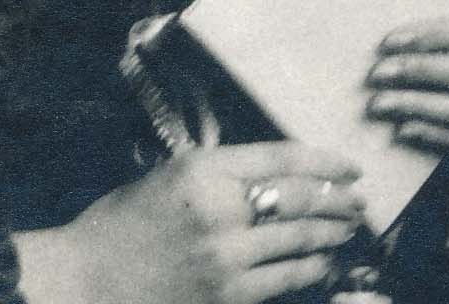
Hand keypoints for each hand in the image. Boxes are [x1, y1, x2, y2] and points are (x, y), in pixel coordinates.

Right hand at [15, 141, 362, 303]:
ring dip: (332, 233)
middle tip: (358, 200)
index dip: (326, 162)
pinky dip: (313, 268)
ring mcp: (226, 256)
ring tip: (348, 228)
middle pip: (300, 199)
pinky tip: (325, 262)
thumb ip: (220, 173)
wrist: (90, 277)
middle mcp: (220, 209)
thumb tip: (276, 176)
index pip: (282, 159)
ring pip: (301, 240)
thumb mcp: (169, 175)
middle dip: (338, 199)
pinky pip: (287, 278)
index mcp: (202, 169)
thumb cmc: (122, 223)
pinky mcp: (229, 294)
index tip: (350, 166)